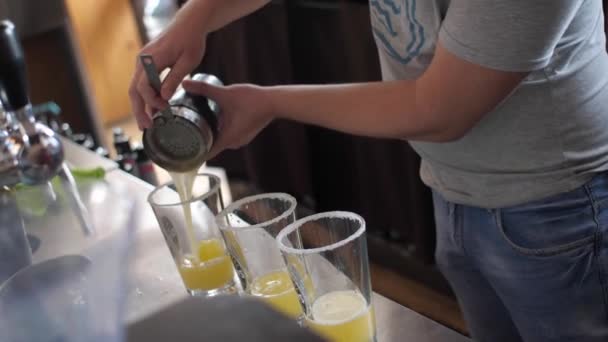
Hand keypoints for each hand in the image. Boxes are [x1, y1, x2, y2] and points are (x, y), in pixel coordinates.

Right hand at [129, 8, 206, 128]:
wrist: (189, 25)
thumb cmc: (191, 41)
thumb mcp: (188, 62)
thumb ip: (175, 78)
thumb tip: (164, 97)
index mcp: (151, 60)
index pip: (143, 86)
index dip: (151, 101)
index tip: (163, 110)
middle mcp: (142, 61)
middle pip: (134, 90)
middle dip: (138, 110)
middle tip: (145, 128)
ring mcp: (143, 62)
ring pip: (137, 88)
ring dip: (142, 105)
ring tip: (149, 122)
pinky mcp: (147, 63)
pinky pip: (143, 82)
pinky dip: (147, 96)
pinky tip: (155, 108)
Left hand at [182, 80, 274, 159]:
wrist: (275, 102)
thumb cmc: (253, 100)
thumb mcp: (225, 94)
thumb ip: (204, 89)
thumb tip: (184, 82)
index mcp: (227, 139)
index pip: (205, 154)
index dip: (191, 154)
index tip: (178, 150)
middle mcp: (234, 143)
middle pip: (210, 147)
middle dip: (196, 141)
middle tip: (181, 132)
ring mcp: (240, 140)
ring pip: (219, 141)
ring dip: (208, 135)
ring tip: (193, 125)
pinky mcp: (244, 134)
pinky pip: (227, 136)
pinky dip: (218, 132)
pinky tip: (212, 122)